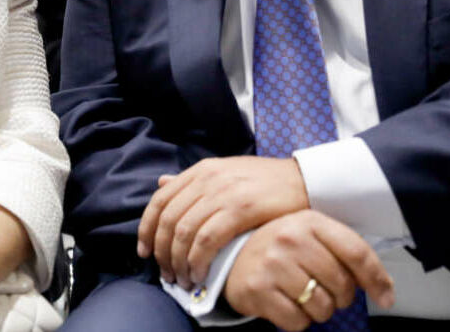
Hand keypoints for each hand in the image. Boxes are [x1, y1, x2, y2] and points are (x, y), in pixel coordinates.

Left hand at [137, 156, 307, 287]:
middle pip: (169, 220)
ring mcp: (223, 192)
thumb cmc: (265, 182)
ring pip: (185, 232)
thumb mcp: (225, 173)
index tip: (145, 252)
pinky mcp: (240, 208)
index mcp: (201, 170)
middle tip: (167, 274)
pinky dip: (198, 261)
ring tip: (184, 279)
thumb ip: (193, 181)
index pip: (160, 200)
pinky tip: (200, 274)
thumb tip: (161, 182)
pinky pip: (207, 239)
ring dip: (179, 261)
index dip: (146, 228)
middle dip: (162, 252)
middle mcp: (207, 178)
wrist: (304, 180)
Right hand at [224, 210, 393, 330]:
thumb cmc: (282, 248)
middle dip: (340, 297)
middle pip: (342, 285)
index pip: (356, 251)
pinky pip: (297, 322)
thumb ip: (347, 255)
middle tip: (323, 289)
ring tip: (302, 294)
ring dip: (318, 310)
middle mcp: (291, 238)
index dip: (377, 279)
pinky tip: (286, 302)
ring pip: (322, 307)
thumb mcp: (313, 237)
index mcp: (310, 221)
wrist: (232, 254)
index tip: (387, 298)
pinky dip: (297, 320)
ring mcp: (273, 264)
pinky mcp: (258, 290)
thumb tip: (386, 292)